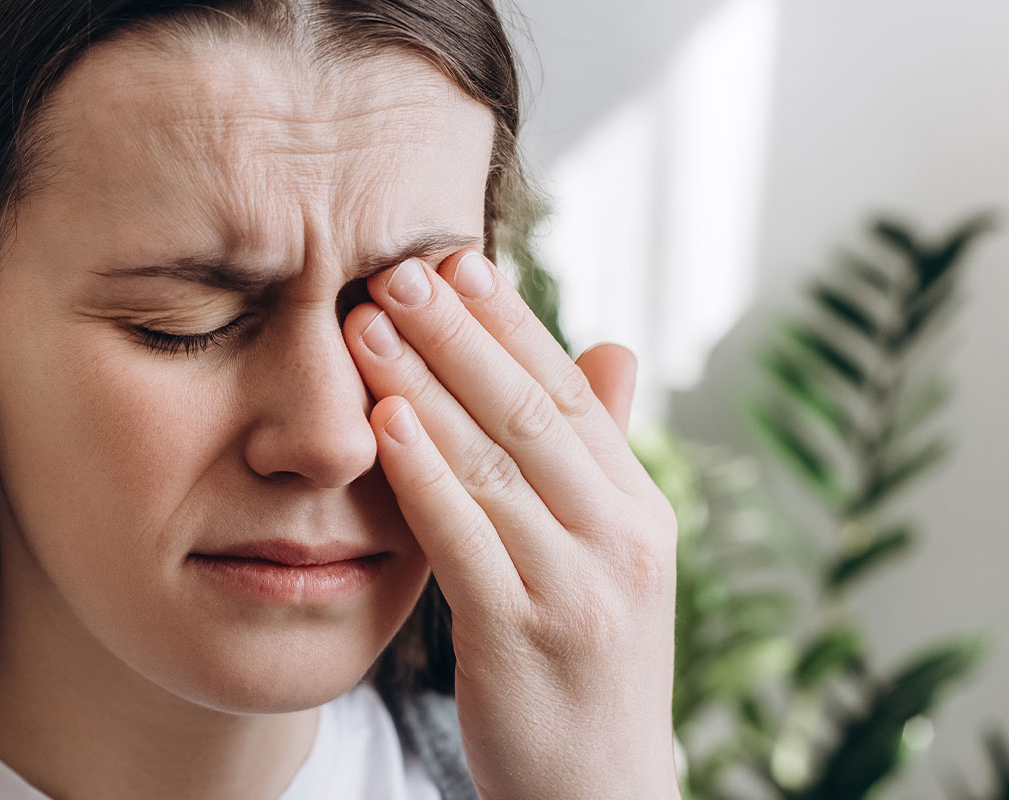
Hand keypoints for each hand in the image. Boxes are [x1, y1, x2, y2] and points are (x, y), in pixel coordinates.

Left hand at [344, 250, 680, 799]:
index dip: (512, 323)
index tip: (457, 258)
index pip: (571, 394)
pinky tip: (383, 421)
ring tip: (369, 321)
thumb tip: (609, 348)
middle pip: (531, 412)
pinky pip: (467, 539)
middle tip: (398, 267)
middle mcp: (621, 538)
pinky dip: (425, 473)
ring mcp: (577, 587)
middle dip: (460, 333)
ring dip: (426, 383)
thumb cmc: (584, 666)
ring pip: (495, 463)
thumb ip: (596, 456)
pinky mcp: (524, 635)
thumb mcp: (607, 557)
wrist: (598, 792)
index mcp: (639, 509)